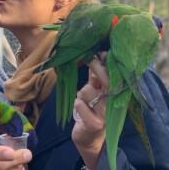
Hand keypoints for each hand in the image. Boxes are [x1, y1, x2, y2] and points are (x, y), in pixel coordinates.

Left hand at [72, 53, 108, 169]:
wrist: (89, 137)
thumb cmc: (91, 110)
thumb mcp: (95, 92)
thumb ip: (95, 77)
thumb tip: (94, 57)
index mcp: (113, 94)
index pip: (112, 75)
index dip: (105, 63)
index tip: (99, 52)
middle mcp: (112, 102)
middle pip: (104, 79)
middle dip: (95, 66)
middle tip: (88, 58)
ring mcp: (105, 113)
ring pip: (87, 90)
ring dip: (81, 94)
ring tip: (84, 103)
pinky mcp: (95, 123)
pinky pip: (79, 104)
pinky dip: (77, 105)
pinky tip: (81, 111)